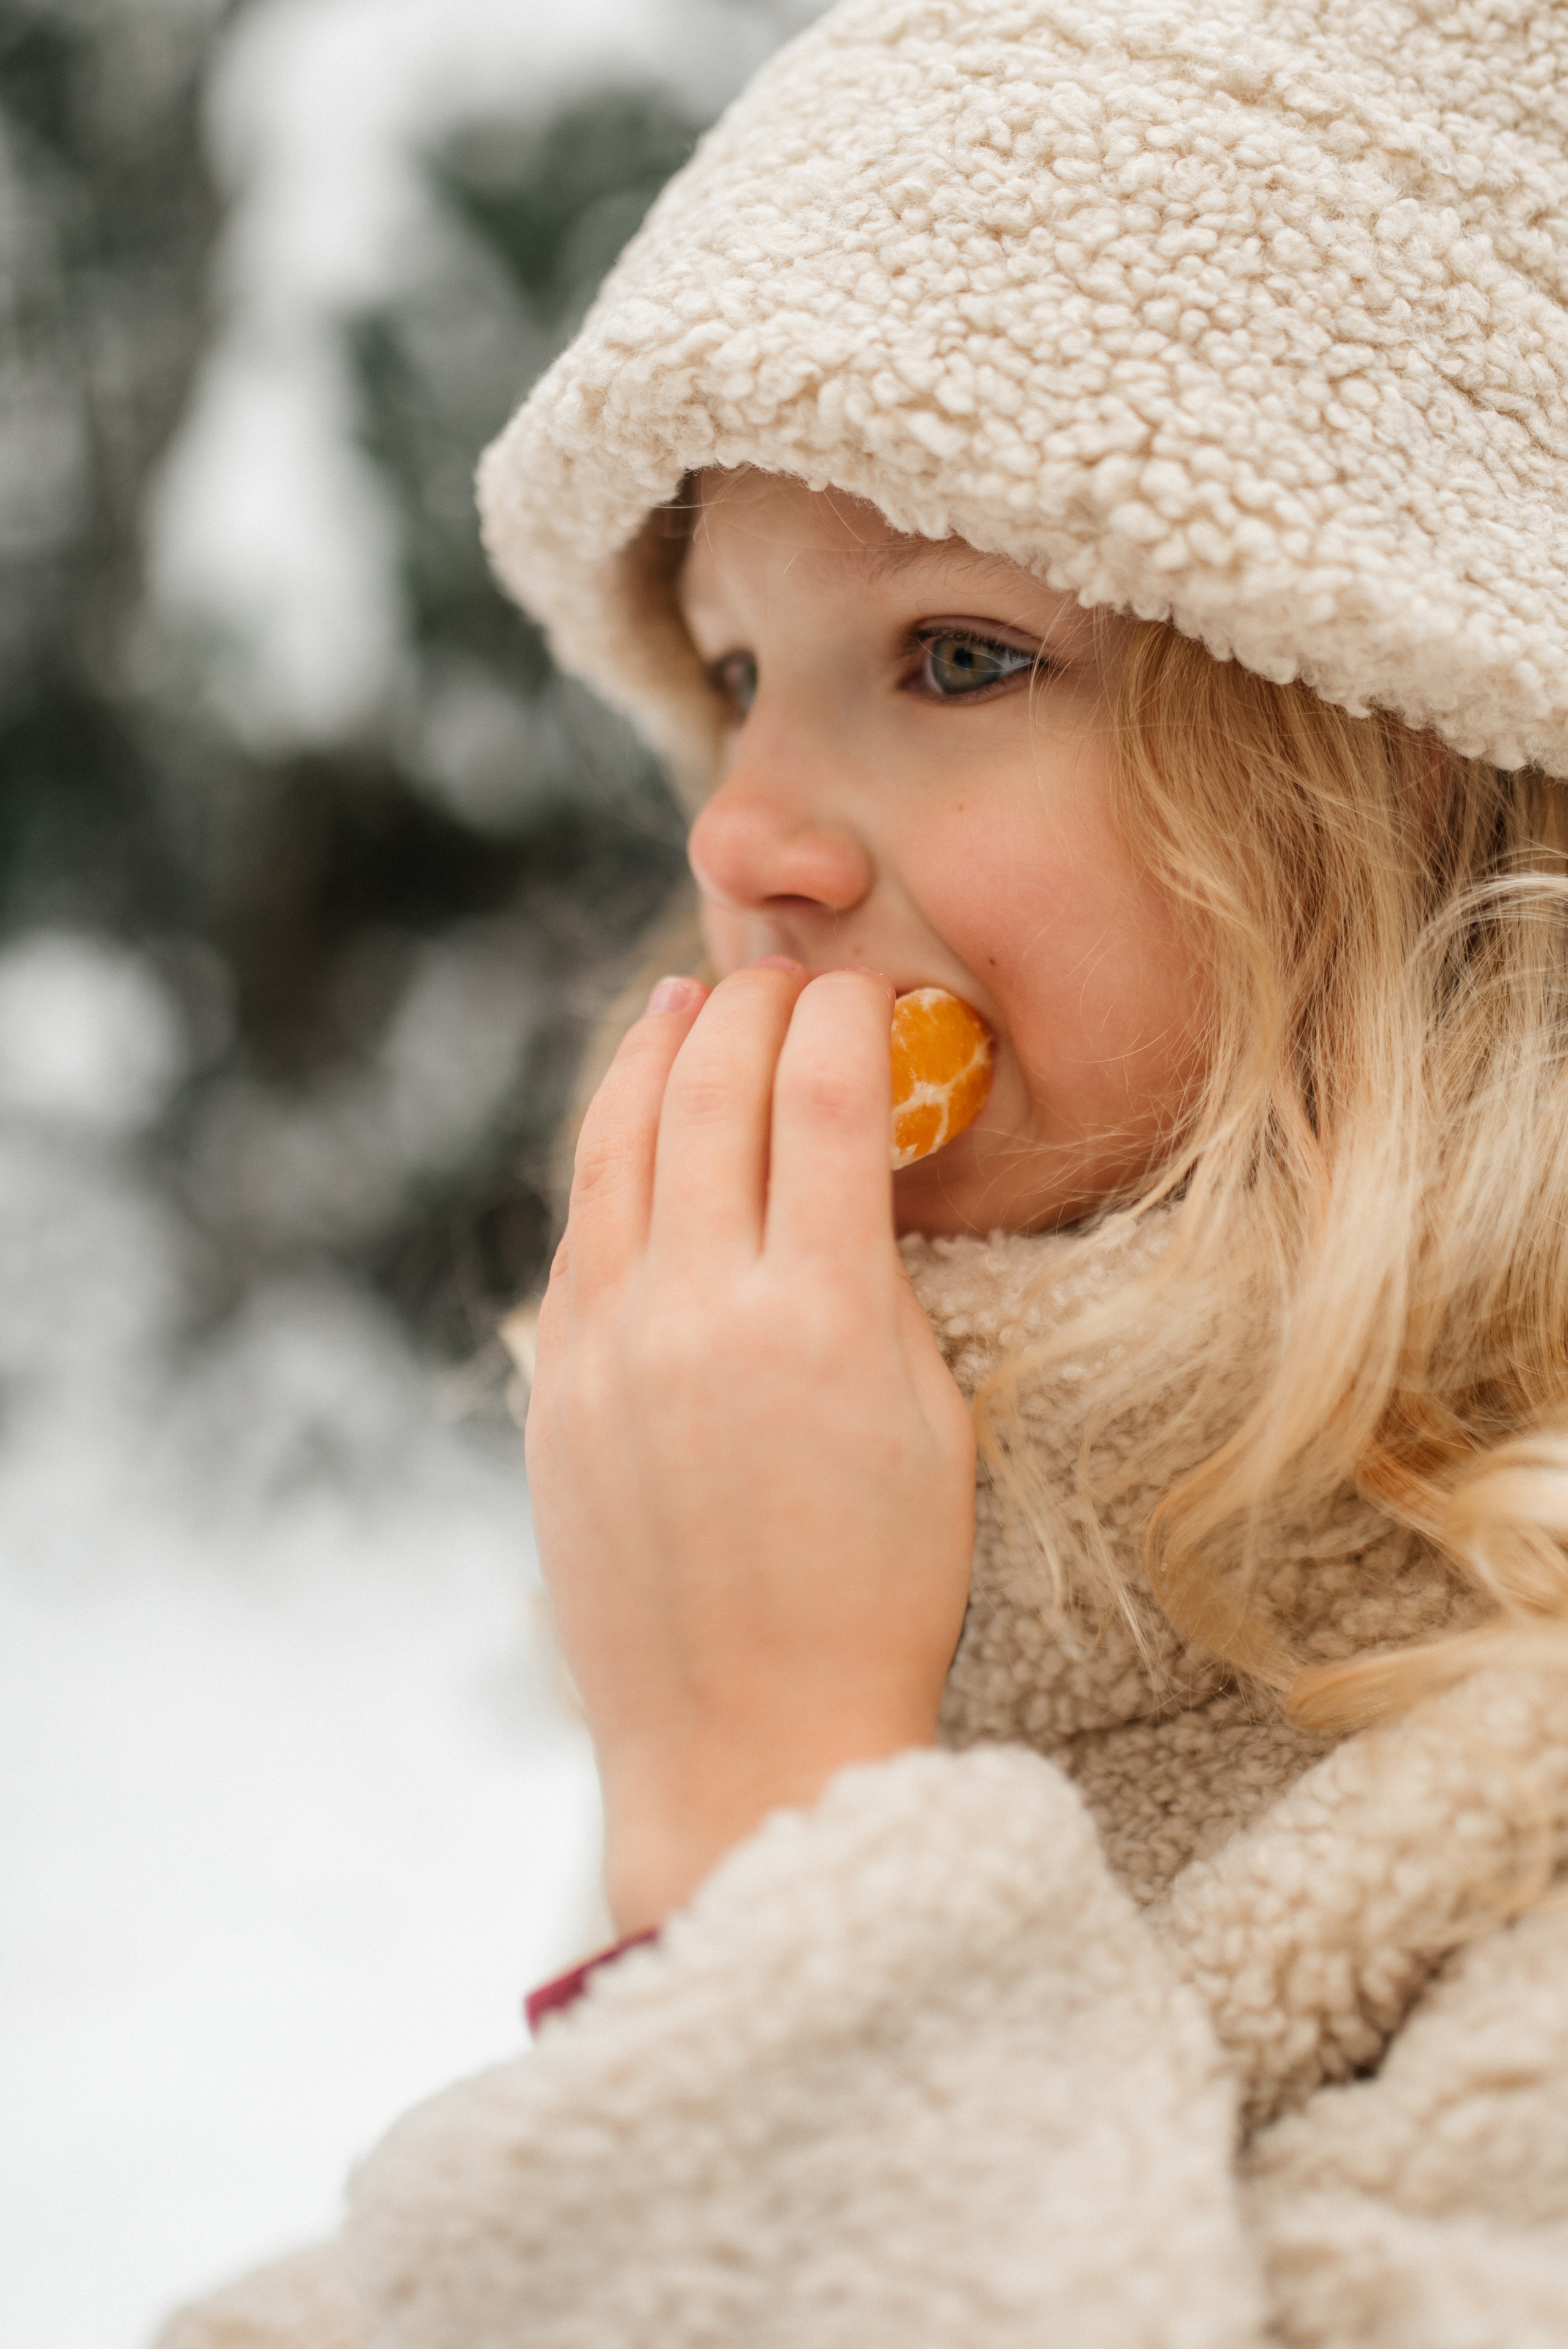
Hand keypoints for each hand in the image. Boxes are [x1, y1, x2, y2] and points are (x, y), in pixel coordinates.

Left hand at [525, 962, 975, 1934]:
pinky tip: (630, 1116)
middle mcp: (699, 1309)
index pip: (829, 1098)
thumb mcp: (933, 1430)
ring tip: (685, 999)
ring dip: (657, 1052)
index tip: (870, 992)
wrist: (747, 1742)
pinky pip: (579, 1227)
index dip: (851, 1018)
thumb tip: (847, 1183)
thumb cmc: (876, 1596)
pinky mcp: (555, 1382)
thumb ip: (885, 1291)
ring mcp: (609, 1343)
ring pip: (620, 1141)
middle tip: (783, 974)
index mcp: (821, 1318)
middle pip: (714, 1091)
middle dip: (754, 1008)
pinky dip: (608, 1147)